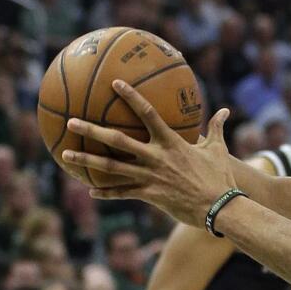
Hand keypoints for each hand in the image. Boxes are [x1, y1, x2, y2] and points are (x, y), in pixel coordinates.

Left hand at [62, 79, 236, 227]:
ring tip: (65, 153)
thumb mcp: (217, 149)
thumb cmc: (218, 176)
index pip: (148, 113)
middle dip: (92, 130)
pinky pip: (122, 192)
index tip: (115, 83)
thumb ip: (216, 128)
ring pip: (111, 167)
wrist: (218, 206)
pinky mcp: (148, 194)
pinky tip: (90, 191)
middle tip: (71, 121)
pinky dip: (105, 192)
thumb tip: (225, 111)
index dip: (132, 97)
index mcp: (171, 142)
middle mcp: (156, 157)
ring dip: (87, 159)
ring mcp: (149, 176)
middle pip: (118, 140)